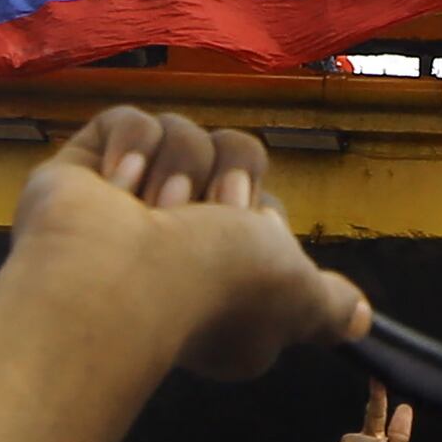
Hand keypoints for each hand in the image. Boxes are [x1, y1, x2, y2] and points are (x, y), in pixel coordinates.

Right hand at [1, 108, 367, 383]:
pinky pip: (127, 122)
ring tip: (153, 209)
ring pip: (184, 135)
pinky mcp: (82, 174)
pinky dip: (129, 148)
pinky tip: (117, 189)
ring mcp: (123, 207)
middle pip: (228, 158)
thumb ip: (329, 305)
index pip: (258, 209)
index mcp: (218, 276)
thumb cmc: (216, 287)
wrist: (120, 276)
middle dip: (226, 181)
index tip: (251, 234)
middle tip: (209, 216)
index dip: (261, 214)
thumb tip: (359, 319)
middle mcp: (171, 243)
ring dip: (178, 169)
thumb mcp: (300, 298)